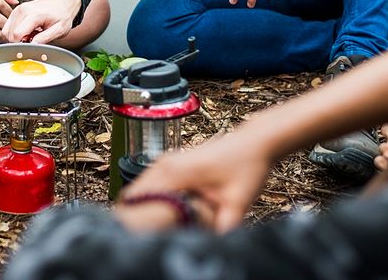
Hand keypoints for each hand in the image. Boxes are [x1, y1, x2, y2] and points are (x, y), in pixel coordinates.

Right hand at [2, 0, 80, 43]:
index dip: (21, 45)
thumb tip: (32, 45)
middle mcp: (23, 10)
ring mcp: (18, 9)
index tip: (30, 47)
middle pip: (10, 34)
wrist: (61, 2)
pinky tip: (25, 32)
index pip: (17, 34)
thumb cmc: (62, 15)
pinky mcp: (16, 11)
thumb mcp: (59, 30)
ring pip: (6, 30)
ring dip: (15, 37)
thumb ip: (45, 38)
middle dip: (18, 42)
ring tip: (29, 36)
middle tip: (31, 41)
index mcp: (34, 15)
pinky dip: (13, 32)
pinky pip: (7, 26)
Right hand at [121, 127, 275, 232]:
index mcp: (175, 172)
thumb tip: (209, 246)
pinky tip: (166, 212)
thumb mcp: (238, 202)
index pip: (138, 198)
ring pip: (140, 188)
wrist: (253, 142)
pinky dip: (151, 198)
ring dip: (143, 207)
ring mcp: (166, 161)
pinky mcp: (170, 162)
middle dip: (137, 215)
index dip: (136, 219)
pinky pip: (150, 183)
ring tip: (156, 225)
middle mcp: (165, 164)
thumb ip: (223, 227)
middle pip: (133, 194)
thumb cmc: (246, 167)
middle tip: (150, 234)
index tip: (142, 235)